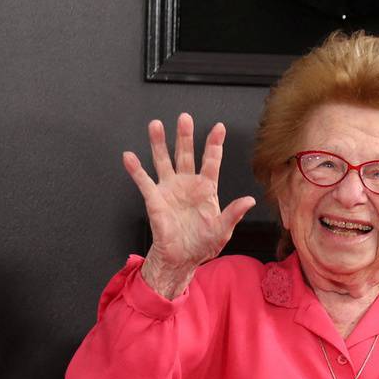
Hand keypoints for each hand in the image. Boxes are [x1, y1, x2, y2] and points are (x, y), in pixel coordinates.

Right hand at [122, 113, 256, 297]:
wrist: (181, 259)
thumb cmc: (202, 245)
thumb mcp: (222, 230)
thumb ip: (234, 213)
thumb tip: (249, 201)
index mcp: (206, 189)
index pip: (211, 162)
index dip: (214, 144)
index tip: (219, 128)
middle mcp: (186, 184)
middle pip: (185, 154)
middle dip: (185, 136)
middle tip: (185, 118)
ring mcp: (170, 189)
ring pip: (163, 160)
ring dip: (159, 143)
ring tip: (155, 125)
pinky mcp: (155, 199)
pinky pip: (144, 182)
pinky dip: (136, 169)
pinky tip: (129, 157)